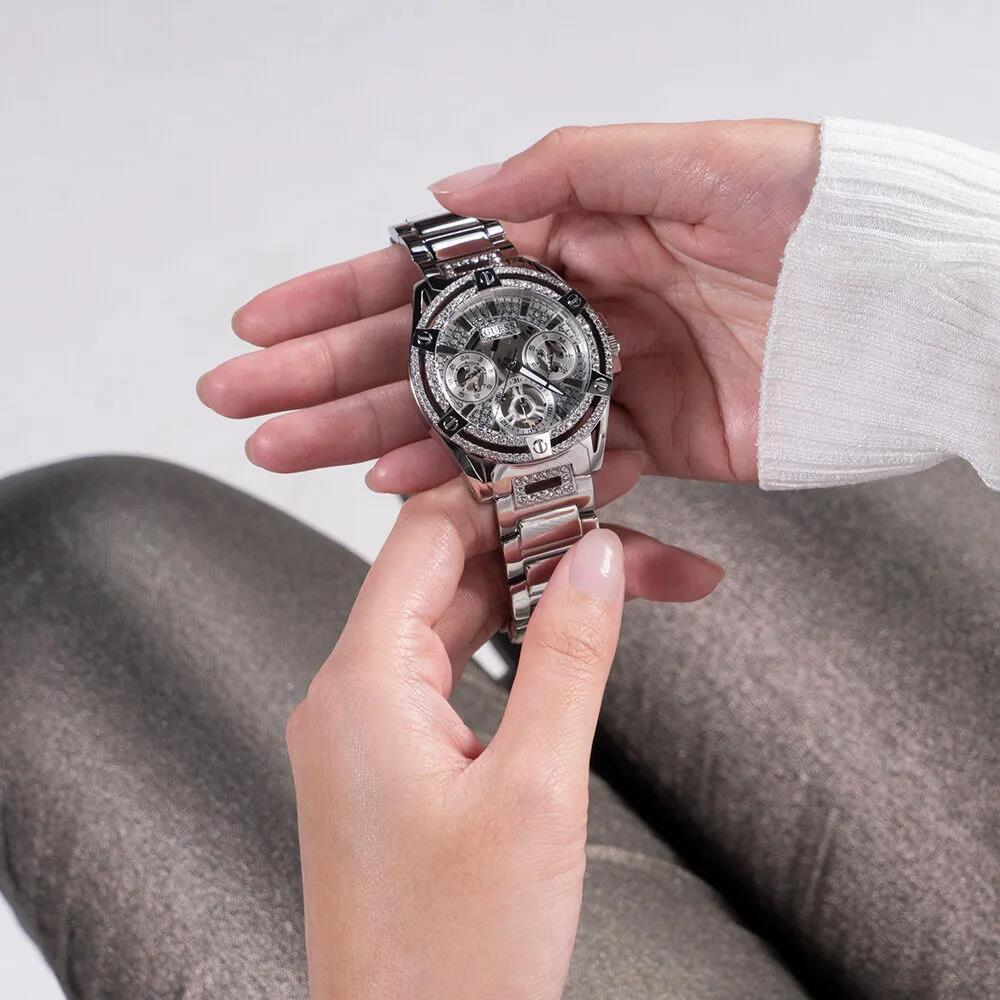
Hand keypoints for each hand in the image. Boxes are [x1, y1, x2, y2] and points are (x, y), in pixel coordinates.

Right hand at [197, 120, 818, 485]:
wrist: (909, 311)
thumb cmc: (820, 218)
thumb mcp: (690, 159)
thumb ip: (565, 171)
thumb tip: (451, 194)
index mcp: (574, 234)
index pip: (430, 271)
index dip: (338, 296)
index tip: (264, 323)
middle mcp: (573, 310)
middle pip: (426, 351)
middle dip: (326, 376)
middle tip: (245, 404)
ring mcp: (601, 383)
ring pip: (465, 419)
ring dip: (373, 437)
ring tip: (291, 452)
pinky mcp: (643, 445)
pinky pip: (541, 471)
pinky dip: (473, 483)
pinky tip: (404, 489)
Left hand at [285, 479, 720, 999]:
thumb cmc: (454, 960)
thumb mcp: (536, 790)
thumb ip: (568, 657)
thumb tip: (594, 563)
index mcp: (362, 683)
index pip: (426, 534)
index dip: (502, 494)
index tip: (573, 478)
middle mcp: (351, 695)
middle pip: (450, 575)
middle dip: (546, 551)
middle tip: (636, 545)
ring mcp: (370, 731)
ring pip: (458, 623)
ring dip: (539, 600)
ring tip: (629, 586)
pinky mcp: (395, 764)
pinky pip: (454, 673)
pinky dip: (516, 650)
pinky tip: (571, 642)